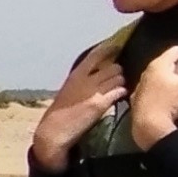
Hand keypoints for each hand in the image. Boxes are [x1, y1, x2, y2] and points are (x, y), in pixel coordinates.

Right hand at [29, 50, 126, 170]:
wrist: (54, 130)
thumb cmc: (60, 113)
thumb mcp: (69, 90)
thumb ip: (82, 81)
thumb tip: (98, 77)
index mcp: (77, 74)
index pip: (96, 55)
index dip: (109, 49)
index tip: (118, 46)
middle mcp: (86, 79)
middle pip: (113, 67)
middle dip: (118, 71)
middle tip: (119, 78)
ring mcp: (94, 91)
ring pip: (118, 78)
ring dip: (122, 82)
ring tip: (120, 88)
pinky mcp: (100, 103)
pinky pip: (119, 91)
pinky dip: (123, 92)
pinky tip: (122, 96)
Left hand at [128, 47, 177, 150]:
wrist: (148, 128)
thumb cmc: (169, 103)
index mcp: (158, 64)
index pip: (176, 50)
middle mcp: (147, 72)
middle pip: (167, 63)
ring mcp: (141, 86)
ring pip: (158, 77)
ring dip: (170, 80)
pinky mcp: (138, 99)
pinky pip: (152, 90)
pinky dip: (161, 91)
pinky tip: (169, 99)